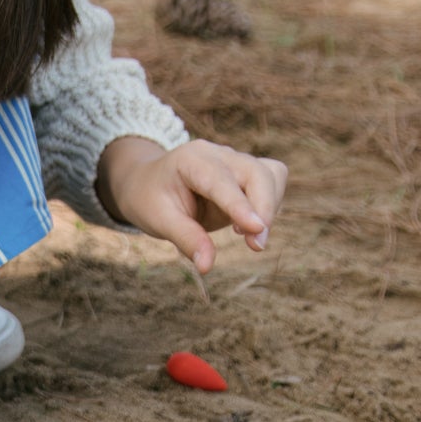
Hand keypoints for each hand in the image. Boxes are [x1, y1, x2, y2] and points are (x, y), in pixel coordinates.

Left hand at [96, 136, 287, 273]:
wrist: (148, 182)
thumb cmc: (150, 199)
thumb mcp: (159, 220)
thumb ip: (186, 239)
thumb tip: (207, 266)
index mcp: (192, 160)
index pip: (222, 182)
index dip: (240, 206)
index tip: (256, 229)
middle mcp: (218, 155)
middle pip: (257, 172)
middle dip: (264, 208)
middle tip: (256, 246)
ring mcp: (235, 161)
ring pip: (272, 174)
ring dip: (270, 207)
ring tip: (249, 238)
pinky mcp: (246, 173)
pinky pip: (273, 181)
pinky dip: (270, 204)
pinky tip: (250, 225)